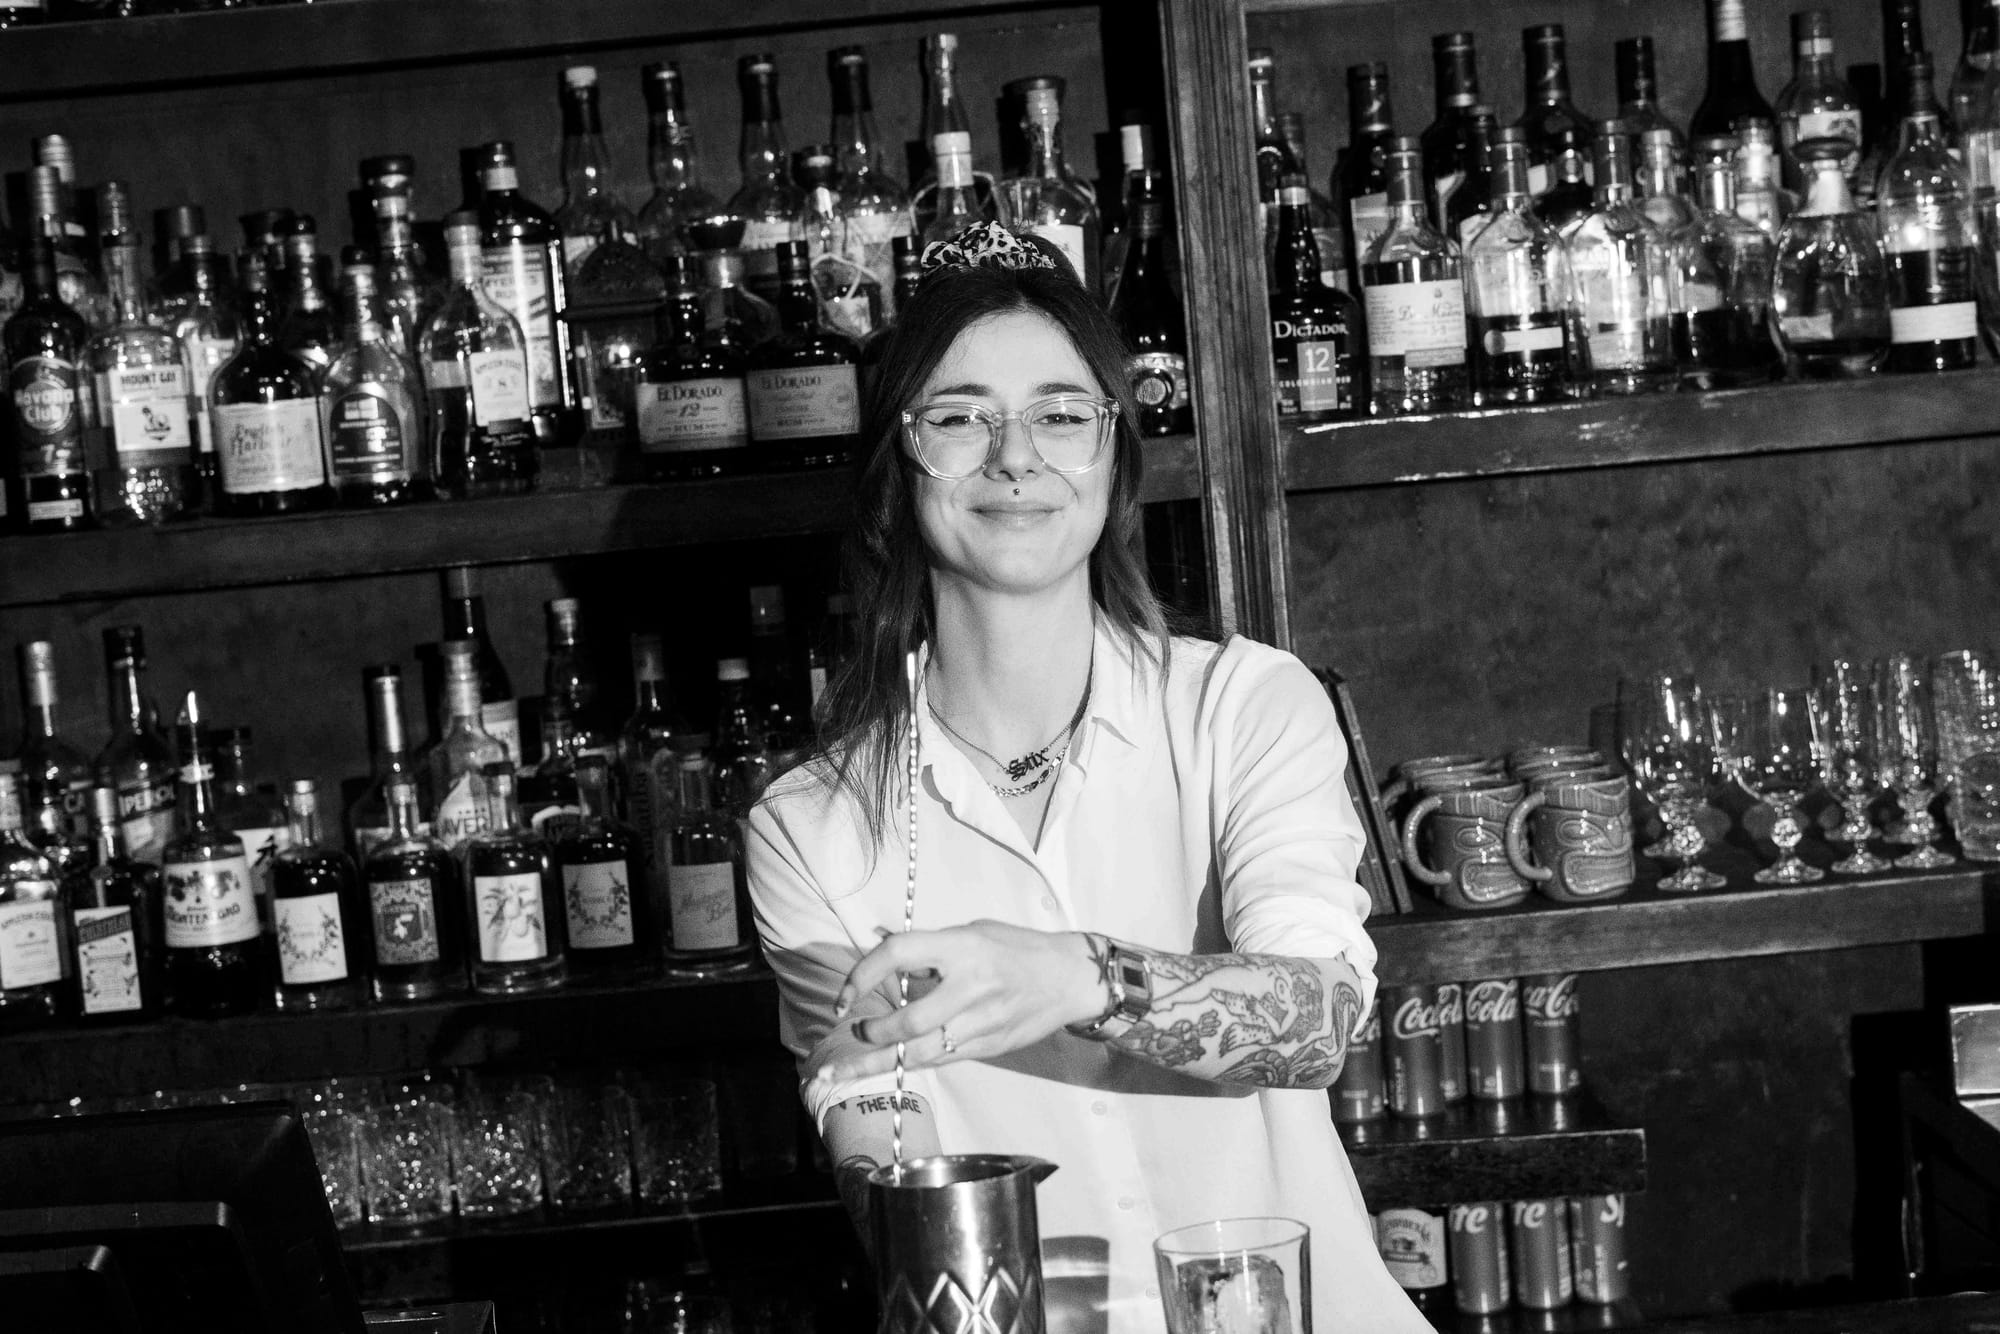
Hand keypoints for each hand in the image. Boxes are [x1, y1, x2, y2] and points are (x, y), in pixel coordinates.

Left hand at [816, 921, 1103, 1084]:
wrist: (1068, 978)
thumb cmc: (1017, 947)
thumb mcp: (973, 931)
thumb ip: (930, 946)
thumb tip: (883, 949)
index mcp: (962, 947)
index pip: (898, 954)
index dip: (863, 974)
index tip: (845, 995)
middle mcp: (970, 985)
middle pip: (908, 1020)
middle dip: (872, 1034)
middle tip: (853, 1034)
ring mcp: (981, 1021)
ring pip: (920, 1052)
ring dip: (876, 1064)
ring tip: (841, 1073)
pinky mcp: (988, 1045)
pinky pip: (941, 1059)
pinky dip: (909, 1065)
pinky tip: (885, 1072)